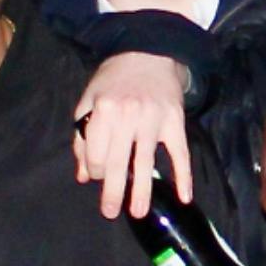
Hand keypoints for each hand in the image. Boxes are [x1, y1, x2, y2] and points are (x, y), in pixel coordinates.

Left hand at [71, 51, 195, 219]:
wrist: (148, 53)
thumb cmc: (113, 82)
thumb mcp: (88, 103)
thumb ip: (82, 138)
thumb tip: (83, 176)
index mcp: (103, 111)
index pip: (96, 154)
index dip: (94, 170)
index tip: (98, 174)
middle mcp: (128, 116)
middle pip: (118, 163)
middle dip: (113, 192)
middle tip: (110, 212)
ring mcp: (154, 119)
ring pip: (146, 162)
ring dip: (142, 191)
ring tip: (138, 212)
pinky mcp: (176, 121)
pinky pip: (180, 153)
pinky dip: (184, 176)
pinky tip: (183, 196)